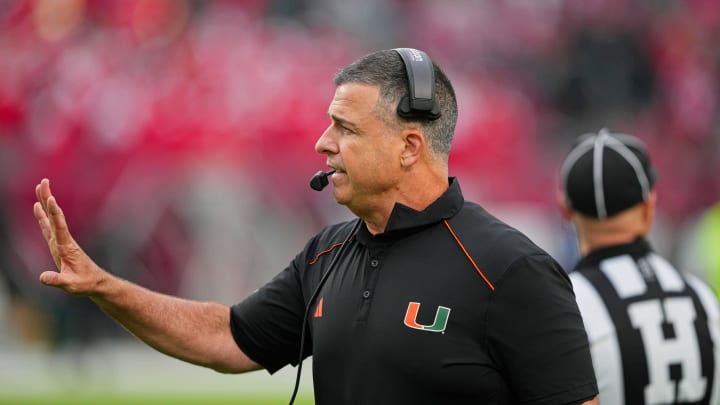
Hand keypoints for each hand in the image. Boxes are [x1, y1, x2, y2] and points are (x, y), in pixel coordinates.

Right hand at [34, 178, 104, 294]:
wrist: (96, 282)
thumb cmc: (85, 284)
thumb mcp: (71, 285)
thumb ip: (57, 280)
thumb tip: (42, 278)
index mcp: (66, 247)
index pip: (59, 227)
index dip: (54, 213)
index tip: (51, 198)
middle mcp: (63, 240)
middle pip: (54, 215)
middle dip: (48, 198)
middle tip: (43, 181)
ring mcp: (61, 241)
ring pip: (51, 218)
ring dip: (45, 201)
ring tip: (40, 186)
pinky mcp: (58, 244)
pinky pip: (48, 226)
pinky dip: (43, 215)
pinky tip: (38, 207)